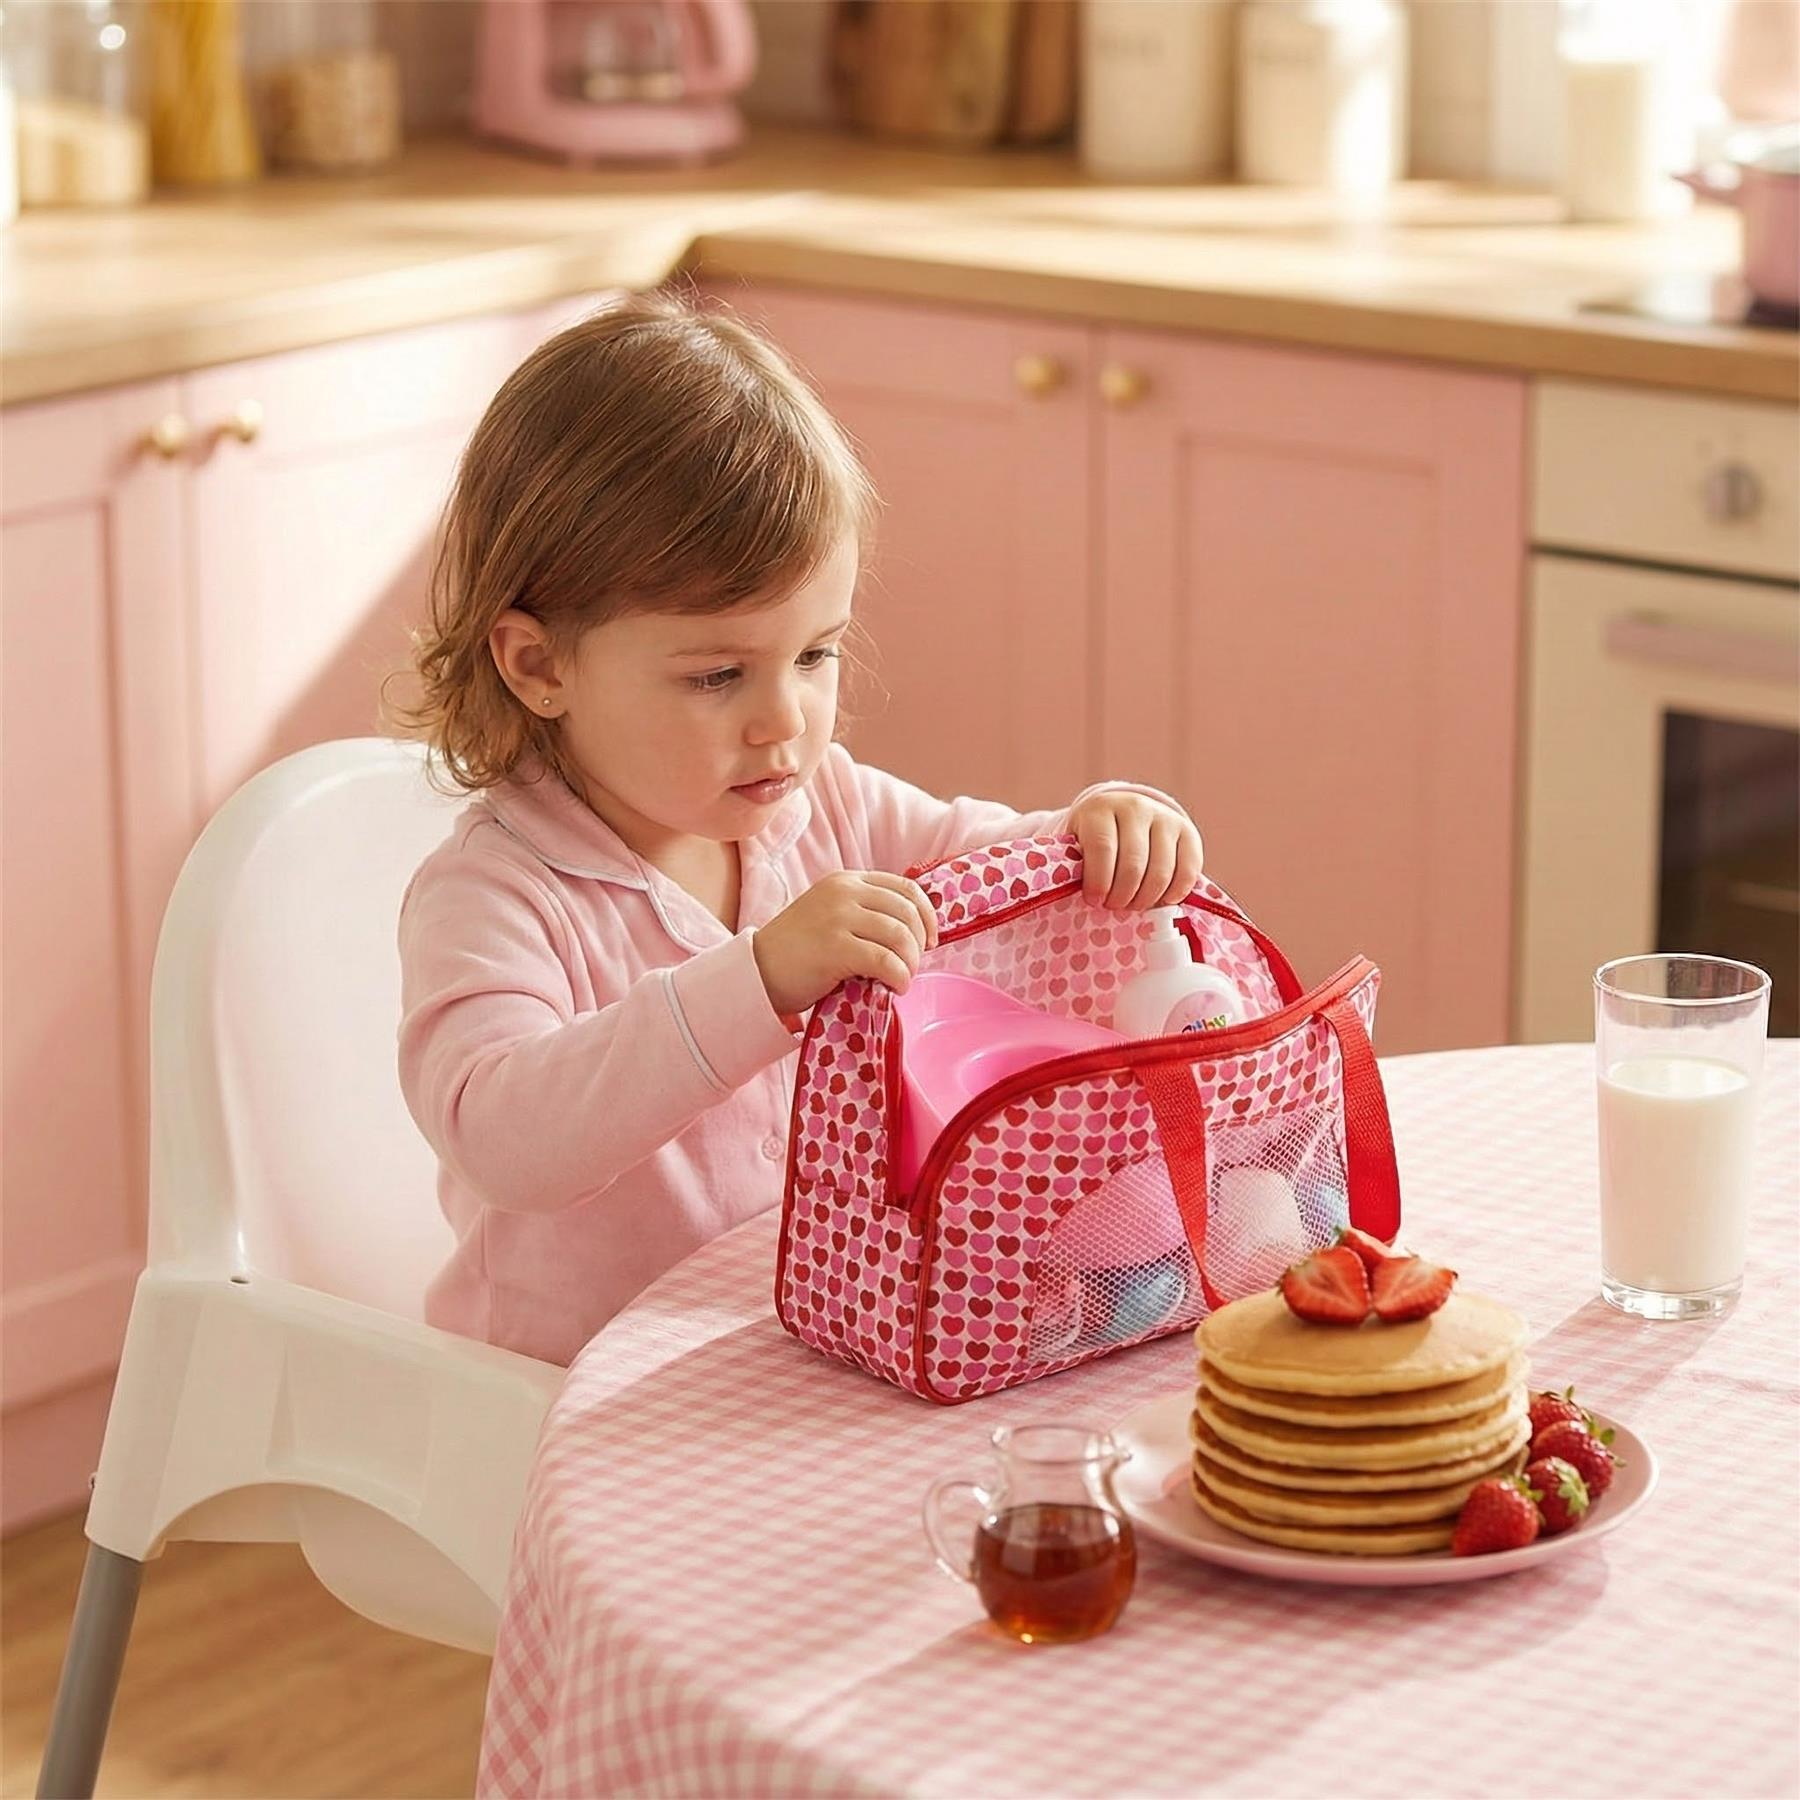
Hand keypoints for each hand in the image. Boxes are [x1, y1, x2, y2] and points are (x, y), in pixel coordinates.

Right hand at [753, 871, 939, 1013]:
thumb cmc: (797, 951)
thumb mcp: (831, 915)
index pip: (906, 889)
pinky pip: (886, 962)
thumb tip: (914, 932)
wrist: (756, 972)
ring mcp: (838, 918)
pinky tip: (895, 988)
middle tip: (913, 965)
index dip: (927, 916)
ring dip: (911, 963)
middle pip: (908, 911)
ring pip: (901, 936)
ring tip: (902, 979)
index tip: (930, 941)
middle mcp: (844, 892)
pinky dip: (899, 978)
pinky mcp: (835, 948)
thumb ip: (864, 912)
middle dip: (921, 942)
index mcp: (846, 881)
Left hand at [1070, 790, 1203, 909]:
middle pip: (1133, 865)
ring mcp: (1165, 818)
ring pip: (1161, 872)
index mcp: (1100, 809)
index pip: (1102, 848)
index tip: (1094, 900)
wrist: (1124, 815)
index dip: (1098, 882)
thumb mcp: (1076, 844)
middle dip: (1122, 896)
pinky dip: (1175, 894)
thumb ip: (1074, 865)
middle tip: (1114, 906)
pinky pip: (1187, 871)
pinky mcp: (1188, 832)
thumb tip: (1079, 897)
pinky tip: (1159, 901)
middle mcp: (1135, 807)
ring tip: (1132, 904)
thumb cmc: (1094, 840)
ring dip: (1146, 899)